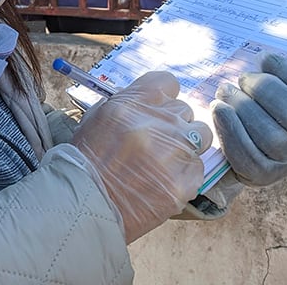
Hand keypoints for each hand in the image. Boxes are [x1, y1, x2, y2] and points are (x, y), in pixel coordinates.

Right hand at [71, 71, 211, 242]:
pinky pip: (198, 167)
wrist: (86, 204)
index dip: (163, 95)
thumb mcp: (97, 119)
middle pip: (185, 110)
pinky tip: (161, 182)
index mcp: (133, 102)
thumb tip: (147, 102)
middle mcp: (159, 121)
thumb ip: (126, 106)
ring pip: (200, 136)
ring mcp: (176, 151)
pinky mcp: (187, 180)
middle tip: (156, 142)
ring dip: (185, 146)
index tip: (158, 108)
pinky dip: (184, 175)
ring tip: (162, 163)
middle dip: (173, 124)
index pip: (167, 81)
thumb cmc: (86, 161)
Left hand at [212, 54, 286, 186]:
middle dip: (263, 91)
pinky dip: (229, 130)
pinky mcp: (262, 175)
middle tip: (242, 78)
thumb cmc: (284, 100)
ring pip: (269, 137)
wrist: (257, 138)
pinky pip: (247, 156)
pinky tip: (219, 110)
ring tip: (225, 91)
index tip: (266, 59)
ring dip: (242, 109)